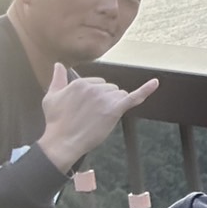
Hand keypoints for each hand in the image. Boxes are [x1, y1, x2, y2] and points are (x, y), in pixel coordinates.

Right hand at [39, 63, 158, 171]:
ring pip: (120, 95)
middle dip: (105, 101)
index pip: (99, 84)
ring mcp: (105, 98)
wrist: (62, 142)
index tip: (85, 108)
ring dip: (114, 105)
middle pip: (111, 89)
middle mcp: (94, 87)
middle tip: (91, 116)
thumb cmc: (56, 122)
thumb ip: (57, 79)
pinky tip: (155, 82)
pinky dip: (146, 89)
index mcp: (81, 82)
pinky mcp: (115, 110)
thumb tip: (59, 64)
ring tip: (98, 118)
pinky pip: (133, 97)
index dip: (95, 97)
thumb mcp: (51, 97)